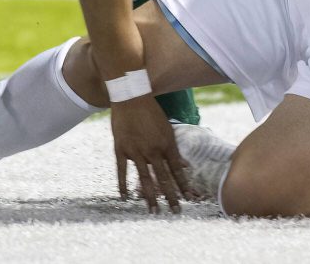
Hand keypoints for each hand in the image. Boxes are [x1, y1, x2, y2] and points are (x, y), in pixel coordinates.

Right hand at [110, 96, 190, 212]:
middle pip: (163, 179)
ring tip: (153, 211)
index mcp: (166, 145)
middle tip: (174, 212)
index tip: (188, 200)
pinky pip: (122, 171)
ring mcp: (136, 151)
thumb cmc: (151, 111)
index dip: (183, 186)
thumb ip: (174, 150)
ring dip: (150, 197)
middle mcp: (153, 150)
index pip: (177, 171)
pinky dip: (123, 185)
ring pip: (145, 179)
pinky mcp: (121, 149)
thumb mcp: (167, 128)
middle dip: (170, 197)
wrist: (130, 96)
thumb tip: (186, 166)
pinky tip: (125, 198)